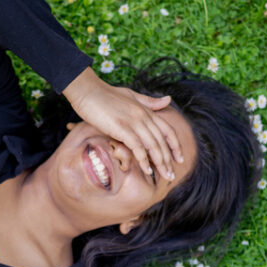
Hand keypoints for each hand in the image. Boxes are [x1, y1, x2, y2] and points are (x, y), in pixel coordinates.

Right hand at [63, 67, 183, 180]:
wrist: (87, 90)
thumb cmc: (105, 95)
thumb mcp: (131, 96)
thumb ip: (149, 102)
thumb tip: (169, 100)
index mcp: (146, 110)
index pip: (167, 130)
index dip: (175, 146)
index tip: (179, 158)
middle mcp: (143, 116)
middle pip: (162, 141)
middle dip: (168, 159)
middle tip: (171, 174)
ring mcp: (133, 122)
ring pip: (153, 145)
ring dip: (160, 162)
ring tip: (165, 175)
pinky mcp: (122, 128)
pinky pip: (137, 146)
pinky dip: (144, 159)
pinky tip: (147, 170)